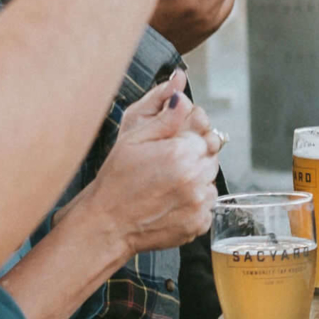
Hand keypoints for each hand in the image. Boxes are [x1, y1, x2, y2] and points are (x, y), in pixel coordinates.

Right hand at [83, 70, 220, 254]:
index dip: (186, 140)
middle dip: (193, 158)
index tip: (170, 148)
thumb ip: (165, 117)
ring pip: (211, 181)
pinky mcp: (199, 223)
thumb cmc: (116, 181)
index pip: (204, 134)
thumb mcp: (134, 139)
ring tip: (167, 185)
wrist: (108, 224)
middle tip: (166, 167)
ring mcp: (199, 203)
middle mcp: (195, 178)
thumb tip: (181, 94)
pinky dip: (195, 203)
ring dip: (196, 180)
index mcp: (182, 152)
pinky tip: (171, 202)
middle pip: (211, 157)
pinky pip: (208, 206)